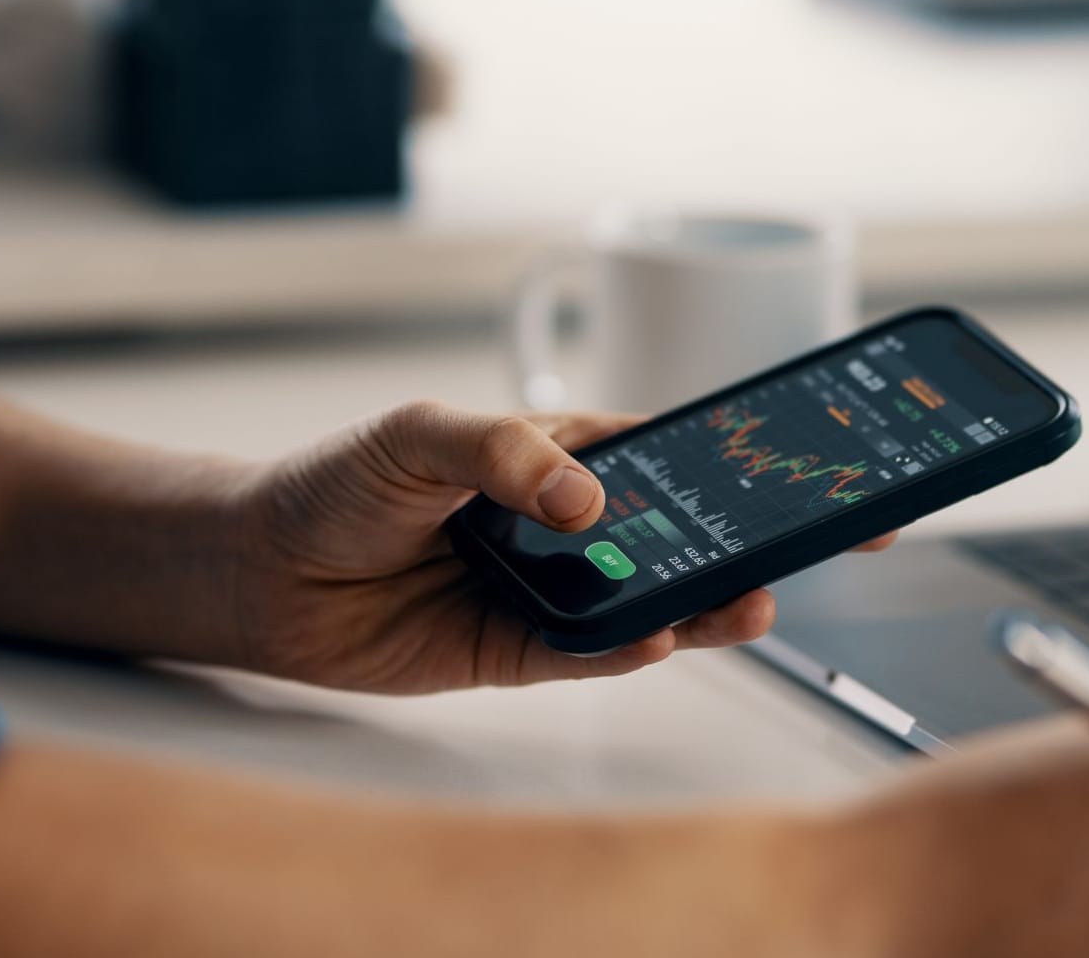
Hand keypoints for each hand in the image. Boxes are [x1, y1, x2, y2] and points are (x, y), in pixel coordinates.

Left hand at [230, 401, 892, 692]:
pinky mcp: (522, 652)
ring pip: (654, 601)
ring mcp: (555, 591)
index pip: (678, 456)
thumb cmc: (341, 482)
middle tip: (824, 541)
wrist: (264, 571)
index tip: (818, 466)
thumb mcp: (423, 434)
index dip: (748, 461)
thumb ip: (508, 456)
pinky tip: (659, 636)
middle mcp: (574, 527)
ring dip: (706, 603)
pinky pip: (591, 654)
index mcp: (567, 456)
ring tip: (751, 601)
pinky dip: (629, 649)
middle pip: (685, 535)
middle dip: (756, 540)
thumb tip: (590, 501)